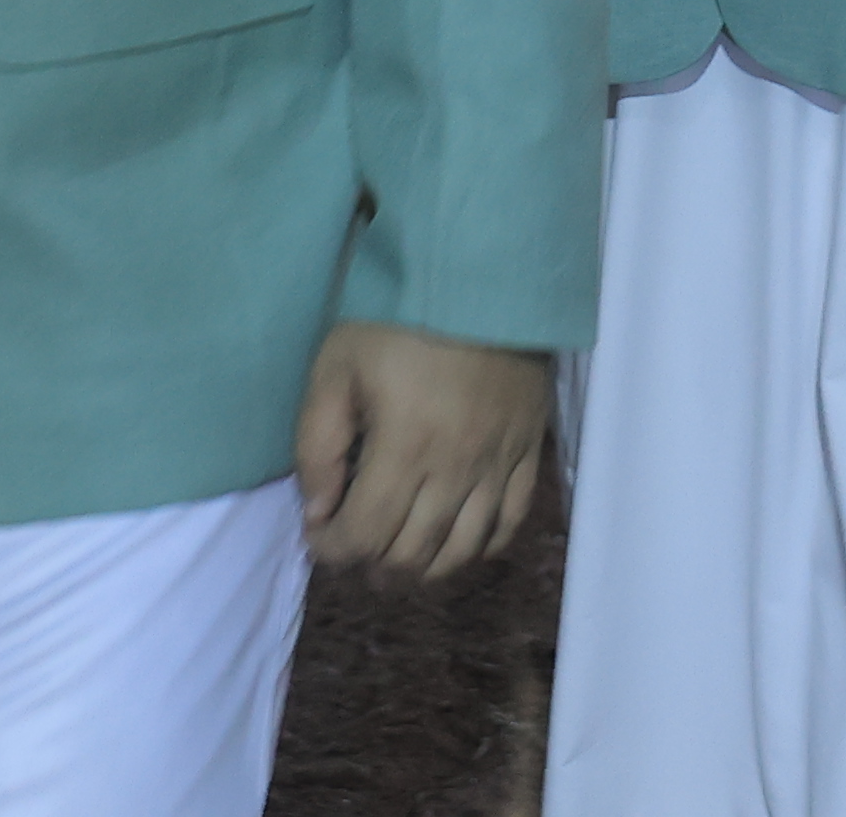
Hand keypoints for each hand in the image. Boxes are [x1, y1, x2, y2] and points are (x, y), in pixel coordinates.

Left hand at [291, 323, 546, 585]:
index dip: (334, 550)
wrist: (482, 276)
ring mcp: (498, 464)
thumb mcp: (336, 366)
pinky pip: (509, 524)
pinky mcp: (528, 452)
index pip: (366, 534)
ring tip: (396, 563)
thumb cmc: (398, 318)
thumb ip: (318, 444)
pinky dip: (479, 549)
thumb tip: (318, 512)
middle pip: (412, 552)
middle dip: (371, 564)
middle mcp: (456, 468)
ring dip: (422, 570)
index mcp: (405, 446)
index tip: (317, 537)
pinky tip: (454, 544)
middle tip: (352, 550)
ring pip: (461, 550)